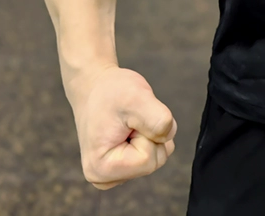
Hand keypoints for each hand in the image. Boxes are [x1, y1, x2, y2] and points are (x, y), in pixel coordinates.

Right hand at [68, 65, 177, 189]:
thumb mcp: (137, 98)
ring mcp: (113, 175)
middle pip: (155, 161)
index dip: (148, 133)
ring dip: (151, 134)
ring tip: (129, 122)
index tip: (129, 119)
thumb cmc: (112, 91)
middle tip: (130, 119)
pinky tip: (130, 127)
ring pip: (157, 157)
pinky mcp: (122, 167)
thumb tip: (168, 136)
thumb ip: (158, 120)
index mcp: (102, 169)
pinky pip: (154, 154)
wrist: (95, 86)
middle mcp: (104, 179)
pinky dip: (149, 136)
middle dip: (152, 134)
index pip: (149, 160)